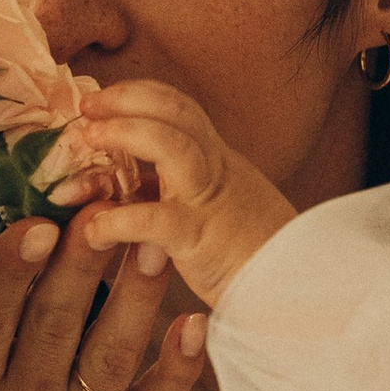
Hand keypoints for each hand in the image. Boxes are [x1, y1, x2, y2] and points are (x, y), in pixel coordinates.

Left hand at [72, 82, 294, 305]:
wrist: (302, 294)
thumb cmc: (257, 263)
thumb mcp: (215, 215)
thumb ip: (174, 197)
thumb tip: (119, 192)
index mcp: (218, 163)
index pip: (179, 109)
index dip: (137, 96)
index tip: (99, 102)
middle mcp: (218, 171)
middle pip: (176, 110)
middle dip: (127, 98)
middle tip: (87, 106)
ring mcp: (213, 202)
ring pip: (172, 145)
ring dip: (125, 134)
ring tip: (88, 139)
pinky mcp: (205, 241)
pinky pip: (157, 219)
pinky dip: (119, 219)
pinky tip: (94, 228)